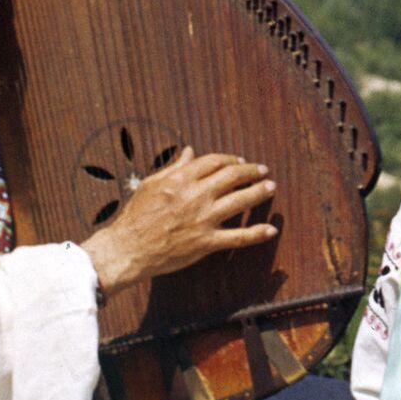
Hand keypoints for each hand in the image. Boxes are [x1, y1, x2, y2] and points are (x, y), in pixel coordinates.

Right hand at [82, 148, 276, 292]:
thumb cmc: (136, 215)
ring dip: (259, 192)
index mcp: (181, 179)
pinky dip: (257, 234)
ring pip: (240, 201)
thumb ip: (174, 167)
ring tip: (271, 187)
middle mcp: (195, 196)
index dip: (231, 160)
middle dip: (251, 171)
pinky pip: (238, 237)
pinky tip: (271, 230)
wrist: (128, 248)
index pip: (215, 162)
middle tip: (263, 171)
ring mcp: (203, 219)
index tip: (240, 161)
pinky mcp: (206, 242)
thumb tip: (190, 151)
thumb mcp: (151, 184)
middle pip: (232, 177)